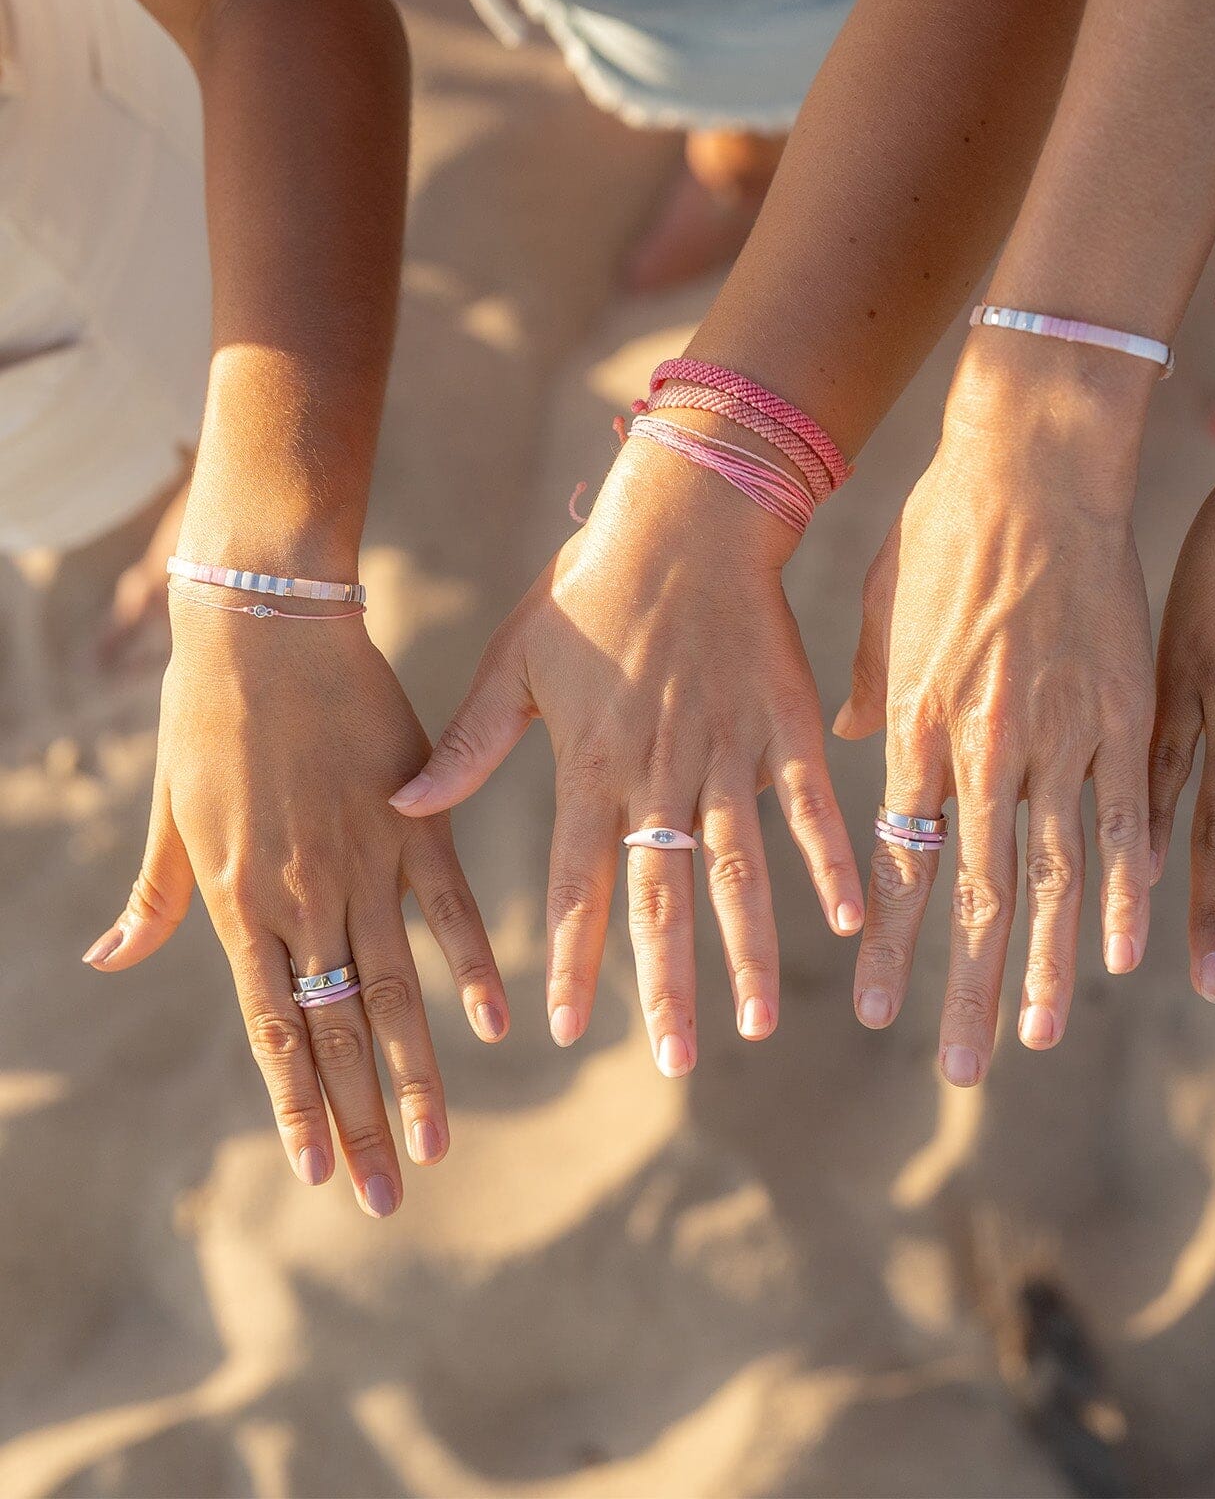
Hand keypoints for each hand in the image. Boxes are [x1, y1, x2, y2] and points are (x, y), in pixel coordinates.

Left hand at [83, 597, 509, 1215]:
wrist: (265, 624)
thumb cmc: (205, 713)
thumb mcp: (169, 812)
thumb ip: (154, 896)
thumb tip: (108, 959)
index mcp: (238, 903)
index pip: (273, 1030)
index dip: (298, 1107)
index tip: (322, 1174)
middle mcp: (304, 899)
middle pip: (336, 1033)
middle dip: (360, 1124)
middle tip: (387, 1199)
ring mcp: (366, 863)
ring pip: (393, 991)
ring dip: (414, 1075)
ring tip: (436, 1146)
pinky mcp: (417, 821)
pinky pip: (451, 908)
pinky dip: (474, 967)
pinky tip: (498, 1024)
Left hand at [389, 438, 863, 1076]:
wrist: (685, 516)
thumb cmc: (589, 586)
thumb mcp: (513, 661)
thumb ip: (468, 744)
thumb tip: (404, 806)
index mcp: (589, 766)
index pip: (575, 885)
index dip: (572, 959)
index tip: (567, 1030)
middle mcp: (658, 774)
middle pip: (661, 899)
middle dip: (667, 989)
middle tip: (676, 1062)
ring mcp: (727, 754)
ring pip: (738, 870)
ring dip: (748, 951)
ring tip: (758, 1023)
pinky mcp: (786, 726)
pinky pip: (810, 807)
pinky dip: (831, 861)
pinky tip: (853, 919)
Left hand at [836, 353, 1156, 1084]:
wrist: (1032, 462)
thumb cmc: (945, 528)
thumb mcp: (884, 610)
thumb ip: (867, 693)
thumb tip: (849, 749)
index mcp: (914, 726)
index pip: (896, 863)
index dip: (889, 944)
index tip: (876, 1011)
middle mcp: (981, 748)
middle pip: (971, 893)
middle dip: (964, 988)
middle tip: (957, 1067)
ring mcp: (1058, 735)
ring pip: (1051, 876)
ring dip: (1047, 966)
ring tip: (1039, 1038)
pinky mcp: (1126, 713)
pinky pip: (1127, 820)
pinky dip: (1127, 891)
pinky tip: (1131, 954)